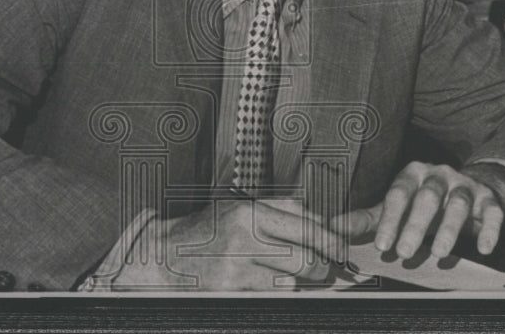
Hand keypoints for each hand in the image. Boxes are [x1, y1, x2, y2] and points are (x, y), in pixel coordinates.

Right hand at [114, 197, 340, 290]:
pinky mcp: (230, 292)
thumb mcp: (239, 206)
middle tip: (323, 270)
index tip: (340, 251)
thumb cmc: (204, 231)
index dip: (331, 243)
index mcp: (251, 212)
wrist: (164, 257)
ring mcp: (236, 268)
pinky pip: (269, 297)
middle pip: (306, 260)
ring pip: (291, 283)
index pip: (307, 227)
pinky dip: (273, 293)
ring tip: (286, 276)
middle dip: (320, 269)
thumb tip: (319, 218)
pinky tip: (262, 284)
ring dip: (296, 284)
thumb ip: (280, 208)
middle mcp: (245, 237)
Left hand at [331, 161, 504, 259]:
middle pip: (427, 198)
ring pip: (459, 204)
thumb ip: (368, 219)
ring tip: (438, 254)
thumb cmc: (425, 204)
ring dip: (449, 228)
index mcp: (412, 174)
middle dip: (415, 226)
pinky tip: (484, 248)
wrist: (472, 191)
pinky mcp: (489, 200)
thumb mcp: (397, 208)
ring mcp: (466, 186)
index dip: (390, 220)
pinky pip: (492, 213)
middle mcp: (439, 175)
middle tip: (404, 253)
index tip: (382, 246)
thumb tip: (330, 227)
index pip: (398, 194)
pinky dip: (489, 230)